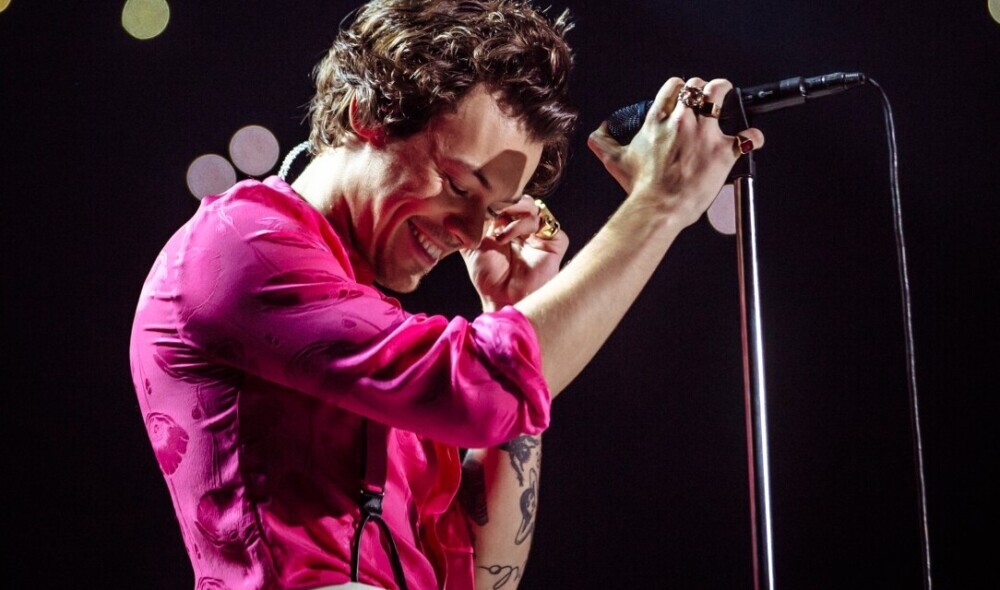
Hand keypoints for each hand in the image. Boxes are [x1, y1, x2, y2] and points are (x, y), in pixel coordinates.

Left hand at [462, 195, 568, 310]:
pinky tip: (508, 237)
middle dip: (507, 203)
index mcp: (510, 228)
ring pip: (534, 208)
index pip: (509, 203)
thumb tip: (448, 219)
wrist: (503, 299)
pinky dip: (525, 225)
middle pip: (523, 202)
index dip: (497, 201)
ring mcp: (540, 236)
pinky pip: (547, 225)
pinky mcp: (555, 244)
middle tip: (493, 212)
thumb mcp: (471, 250)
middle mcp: (526, 230)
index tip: (481, 205)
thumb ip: (463, 232)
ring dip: (513, 214)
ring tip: (499, 232)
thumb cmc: (490, 279)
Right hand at [587, 77, 764, 228]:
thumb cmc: (641, 187)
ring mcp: (705, 134)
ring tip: (727, 100)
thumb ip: (603, 143)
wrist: (658, 207)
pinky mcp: (723, 152)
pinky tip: (751, 139)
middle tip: (705, 101)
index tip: (683, 97)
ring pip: (720, 93)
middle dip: (702, 90)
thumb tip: (597, 134)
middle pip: (697, 86)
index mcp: (659, 120)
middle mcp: (683, 121)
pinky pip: (748, 136)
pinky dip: (752, 137)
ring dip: (725, 94)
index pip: (673, 87)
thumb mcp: (616, 161)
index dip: (680, 88)